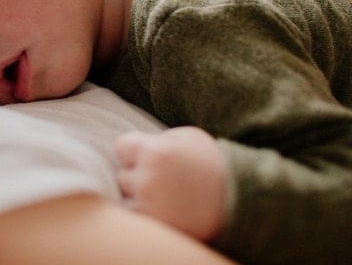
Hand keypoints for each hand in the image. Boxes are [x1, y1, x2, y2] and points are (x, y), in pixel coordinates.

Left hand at [114, 126, 226, 241]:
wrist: (241, 198)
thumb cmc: (212, 163)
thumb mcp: (185, 138)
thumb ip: (156, 141)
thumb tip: (133, 146)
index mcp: (155, 152)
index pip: (121, 147)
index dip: (131, 152)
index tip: (143, 157)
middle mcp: (149, 178)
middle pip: (124, 176)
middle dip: (138, 176)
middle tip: (163, 179)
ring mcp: (151, 204)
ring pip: (129, 199)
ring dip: (141, 198)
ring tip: (167, 195)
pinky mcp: (157, 224)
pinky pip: (139, 217)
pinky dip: (149, 214)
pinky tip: (168, 208)